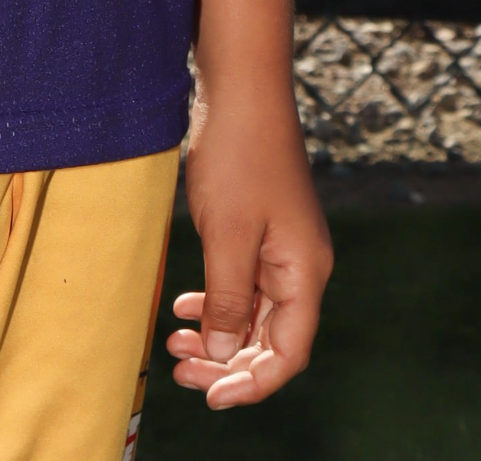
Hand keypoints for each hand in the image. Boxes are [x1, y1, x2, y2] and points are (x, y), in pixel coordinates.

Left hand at [166, 92, 332, 409]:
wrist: (240, 84)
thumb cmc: (238, 154)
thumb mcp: (228, 234)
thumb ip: (229, 300)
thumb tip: (226, 357)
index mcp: (305, 272)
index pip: (287, 354)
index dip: (251, 383)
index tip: (207, 396)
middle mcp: (301, 265)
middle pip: (270, 338)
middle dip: (227, 362)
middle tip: (179, 367)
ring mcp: (282, 245)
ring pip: (254, 312)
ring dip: (219, 334)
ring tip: (175, 341)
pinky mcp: (261, 227)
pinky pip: (244, 282)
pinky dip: (216, 300)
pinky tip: (184, 304)